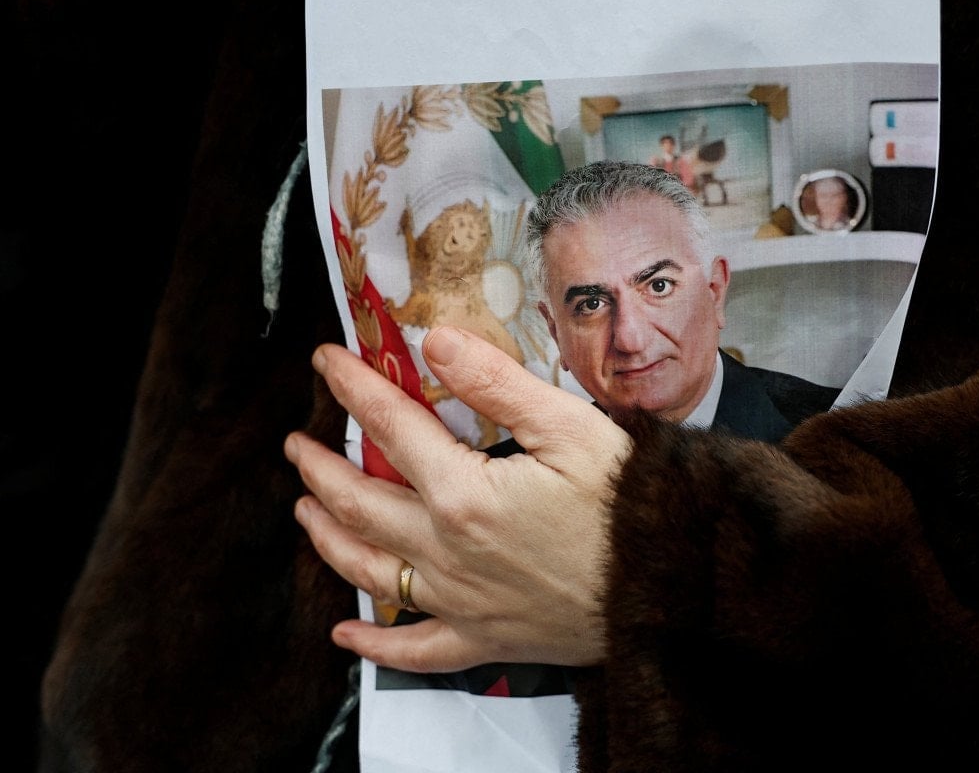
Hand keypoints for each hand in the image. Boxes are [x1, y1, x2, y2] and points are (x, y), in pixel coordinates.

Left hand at [284, 327, 631, 671]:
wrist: (668, 590)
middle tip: (298, 444)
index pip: (390, 428)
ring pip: (369, 569)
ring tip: (304, 509)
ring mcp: (458, 600)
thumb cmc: (629, 507)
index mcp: (464, 494)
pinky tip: (346, 633)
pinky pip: (414, 649)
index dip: (353, 389)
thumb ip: (497, 384)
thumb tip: (436, 340)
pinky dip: (375, 644)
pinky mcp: (482, 638)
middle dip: (320, 468)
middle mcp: (446, 550)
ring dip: (327, 536)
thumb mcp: (571, 427)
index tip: (328, 362)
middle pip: (360, 503)